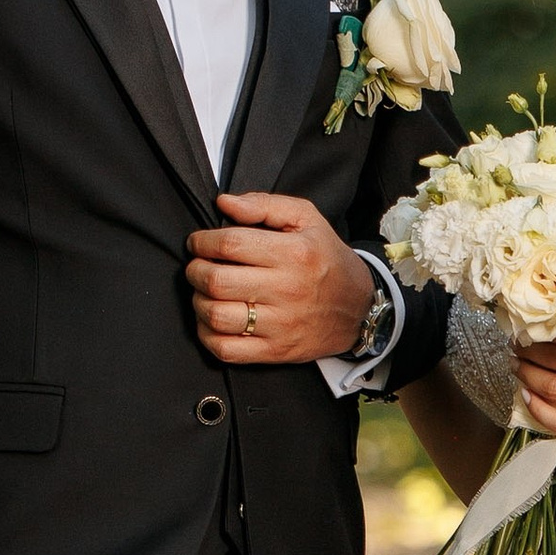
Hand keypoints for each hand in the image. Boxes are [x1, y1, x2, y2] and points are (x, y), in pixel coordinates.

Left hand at [187, 194, 378, 366]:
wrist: (360, 309)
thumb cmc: (327, 259)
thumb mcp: (307, 219)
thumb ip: (264, 204)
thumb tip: (224, 203)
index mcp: (295, 253)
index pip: (230, 244)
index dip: (203, 241)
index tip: (198, 242)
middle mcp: (288, 290)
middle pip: (217, 281)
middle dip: (195, 271)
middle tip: (197, 266)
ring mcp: (281, 325)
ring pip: (216, 315)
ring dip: (198, 301)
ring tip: (204, 292)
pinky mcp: (276, 351)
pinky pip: (226, 349)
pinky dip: (207, 334)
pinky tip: (211, 320)